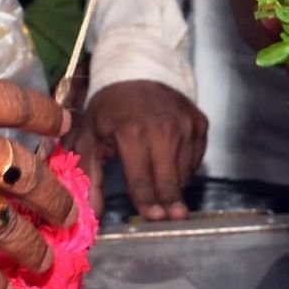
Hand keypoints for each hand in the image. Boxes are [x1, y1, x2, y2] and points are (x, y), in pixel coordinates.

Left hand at [72, 78, 206, 219]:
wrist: (138, 69)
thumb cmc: (110, 107)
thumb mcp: (89, 135)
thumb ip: (89, 175)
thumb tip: (90, 213)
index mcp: (132, 132)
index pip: (142, 178)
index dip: (147, 202)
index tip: (154, 218)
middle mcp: (164, 128)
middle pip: (169, 179)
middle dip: (170, 202)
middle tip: (172, 218)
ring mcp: (185, 124)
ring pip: (185, 171)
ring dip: (175, 184)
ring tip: (164, 188)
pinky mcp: (200, 122)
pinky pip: (196, 157)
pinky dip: (185, 167)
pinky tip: (171, 164)